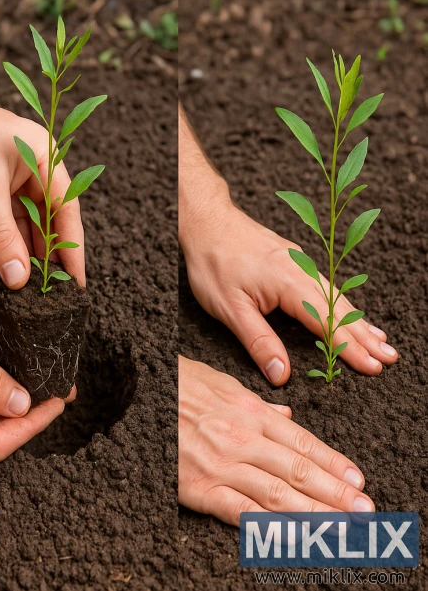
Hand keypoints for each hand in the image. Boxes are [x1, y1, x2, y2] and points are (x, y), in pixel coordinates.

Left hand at [0, 21, 83, 288]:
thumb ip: (3, 236)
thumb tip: (18, 277)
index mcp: (46, 161)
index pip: (67, 211)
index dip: (73, 248)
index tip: (77, 281)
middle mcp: (33, 176)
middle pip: (49, 224)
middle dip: (51, 258)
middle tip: (54, 294)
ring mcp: (10, 189)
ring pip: (26, 231)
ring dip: (28, 258)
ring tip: (34, 292)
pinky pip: (4, 232)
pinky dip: (8, 252)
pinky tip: (11, 274)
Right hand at [178, 356, 373, 525]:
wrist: (130, 394)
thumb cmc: (170, 385)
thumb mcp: (215, 381)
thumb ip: (253, 402)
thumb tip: (285, 416)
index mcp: (247, 411)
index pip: (300, 441)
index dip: (332, 462)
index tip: (357, 479)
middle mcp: (240, 438)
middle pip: (297, 470)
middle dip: (335, 493)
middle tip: (364, 510)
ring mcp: (220, 465)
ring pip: (277, 494)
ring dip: (315, 513)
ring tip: (341, 528)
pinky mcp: (198, 488)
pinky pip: (241, 512)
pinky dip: (270, 527)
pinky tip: (293, 537)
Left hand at [182, 201, 396, 384]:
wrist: (206, 220)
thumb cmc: (212, 262)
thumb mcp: (229, 309)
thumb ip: (258, 342)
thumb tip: (281, 374)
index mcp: (289, 283)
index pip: (327, 322)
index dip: (349, 348)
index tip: (371, 367)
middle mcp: (301, 269)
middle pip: (340, 308)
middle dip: (365, 337)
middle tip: (388, 359)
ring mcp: (298, 261)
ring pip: (336, 295)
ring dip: (358, 320)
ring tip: (380, 342)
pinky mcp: (292, 258)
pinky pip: (324, 284)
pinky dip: (342, 302)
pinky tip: (349, 312)